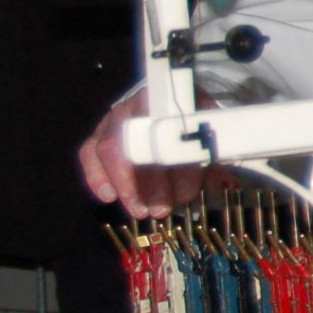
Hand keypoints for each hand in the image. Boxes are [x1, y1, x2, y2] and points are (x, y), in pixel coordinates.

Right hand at [77, 87, 226, 216]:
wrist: (173, 106)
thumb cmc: (195, 126)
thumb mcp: (211, 137)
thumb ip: (216, 159)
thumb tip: (222, 185)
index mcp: (178, 101)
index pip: (179, 132)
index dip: (182, 165)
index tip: (187, 194)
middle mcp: (143, 104)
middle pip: (141, 141)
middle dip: (150, 181)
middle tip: (160, 210)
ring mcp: (118, 116)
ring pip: (112, 148)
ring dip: (125, 183)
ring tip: (139, 211)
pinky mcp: (100, 131)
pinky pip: (89, 151)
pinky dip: (96, 174)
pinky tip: (107, 197)